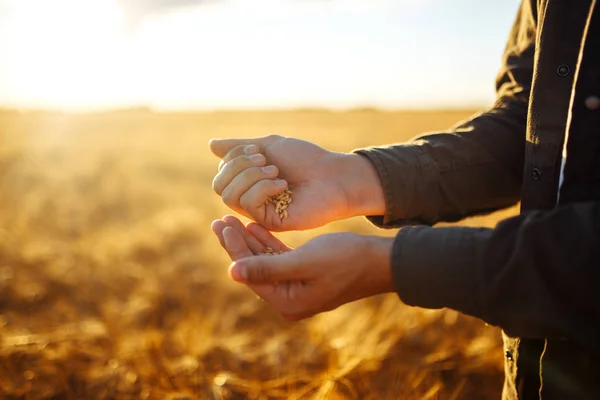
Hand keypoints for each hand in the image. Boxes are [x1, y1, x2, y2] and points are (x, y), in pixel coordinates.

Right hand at [209, 135, 384, 230]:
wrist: (334, 175)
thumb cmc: (306, 159)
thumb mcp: (269, 145)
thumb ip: (240, 148)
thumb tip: (211, 145)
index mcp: (249, 182)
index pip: (221, 174)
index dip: (233, 159)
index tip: (257, 149)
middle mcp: (251, 199)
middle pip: (219, 186)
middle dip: (239, 167)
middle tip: (265, 160)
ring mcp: (260, 212)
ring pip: (230, 196)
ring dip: (251, 176)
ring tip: (276, 172)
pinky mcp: (270, 223)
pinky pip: (248, 205)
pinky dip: (262, 188)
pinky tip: (282, 185)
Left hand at [211, 215, 394, 320]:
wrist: (380, 261)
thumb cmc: (346, 259)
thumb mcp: (305, 262)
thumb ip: (268, 267)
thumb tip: (231, 273)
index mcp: (288, 302)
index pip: (251, 274)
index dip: (234, 249)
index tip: (221, 225)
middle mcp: (290, 299)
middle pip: (254, 267)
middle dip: (237, 243)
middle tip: (219, 220)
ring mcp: (298, 287)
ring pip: (265, 260)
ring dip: (249, 241)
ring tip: (230, 220)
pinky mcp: (306, 274)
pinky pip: (279, 258)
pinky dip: (267, 243)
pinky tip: (254, 227)